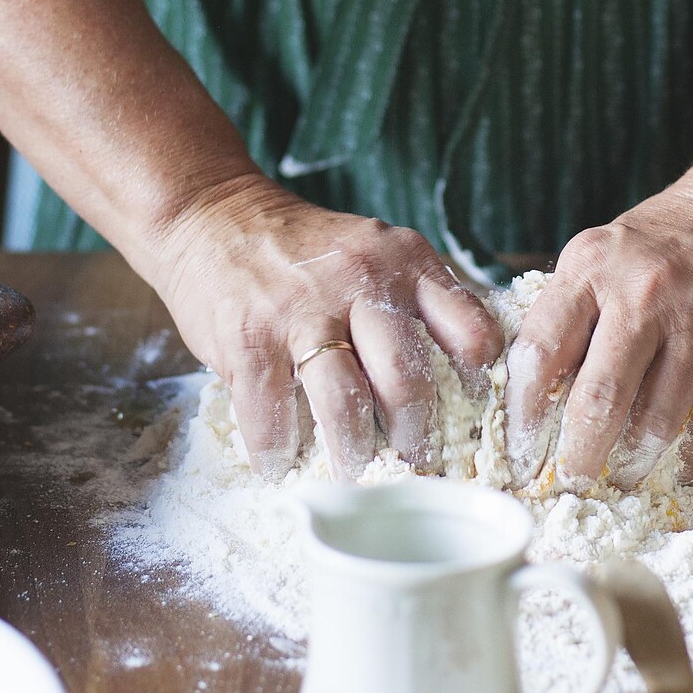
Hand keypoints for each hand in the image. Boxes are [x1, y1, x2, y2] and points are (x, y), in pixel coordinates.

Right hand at [141, 175, 502, 481]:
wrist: (215, 216)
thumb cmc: (306, 251)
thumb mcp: (377, 252)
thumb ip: (418, 299)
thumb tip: (469, 373)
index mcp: (406, 263)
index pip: (469, 330)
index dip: (478, 383)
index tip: (472, 418)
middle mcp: (360, 282)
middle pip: (407, 379)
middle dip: (413, 436)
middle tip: (412, 462)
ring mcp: (301, 311)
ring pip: (344, 404)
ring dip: (352, 455)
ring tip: (354, 476)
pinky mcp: (248, 339)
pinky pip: (271, 415)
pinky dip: (278, 452)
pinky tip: (281, 466)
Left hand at [505, 157, 692, 490]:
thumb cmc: (665, 243)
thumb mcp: (601, 255)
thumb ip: (569, 313)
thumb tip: (534, 396)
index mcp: (592, 268)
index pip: (540, 351)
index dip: (523, 410)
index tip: (519, 447)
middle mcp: (643, 296)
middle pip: (598, 399)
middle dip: (577, 454)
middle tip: (569, 481)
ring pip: (654, 423)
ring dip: (632, 462)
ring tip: (620, 477)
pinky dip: (688, 455)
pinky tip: (675, 463)